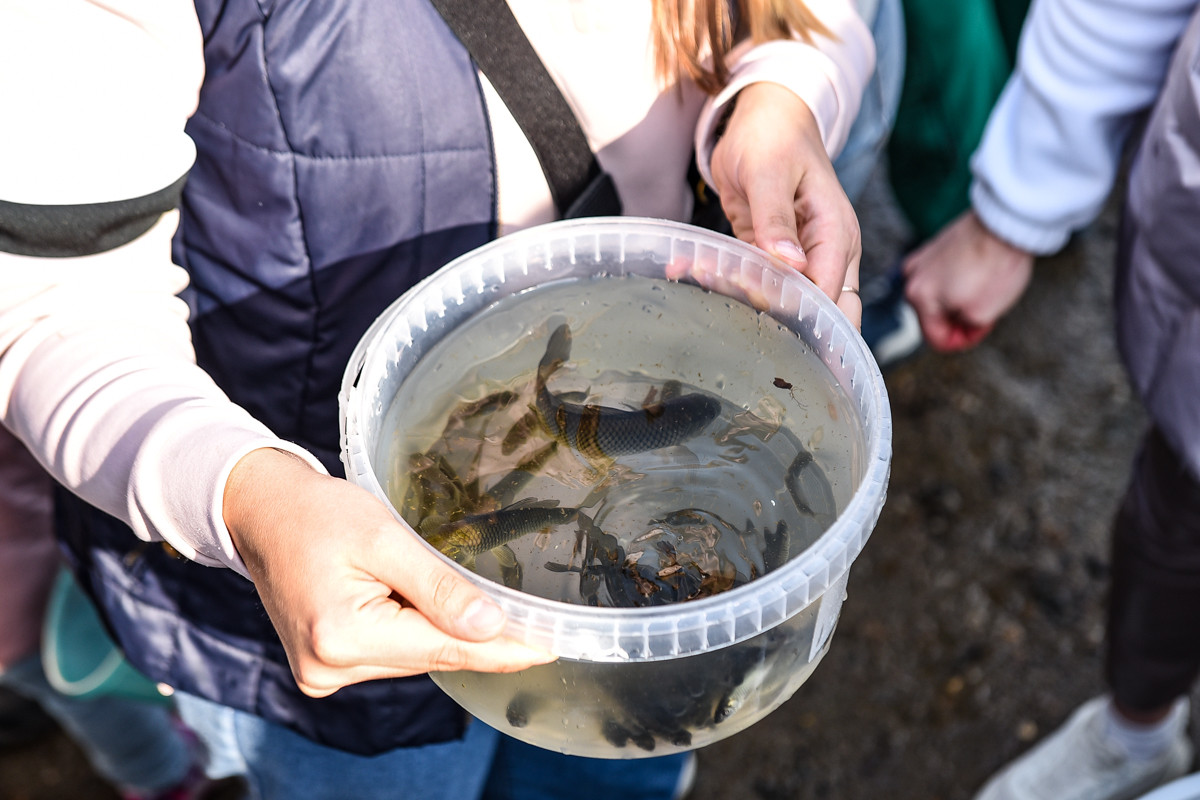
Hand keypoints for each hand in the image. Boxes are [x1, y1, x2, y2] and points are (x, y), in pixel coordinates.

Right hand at [222, 448, 554, 697]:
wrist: (263, 513)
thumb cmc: (319, 513)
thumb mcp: (385, 538)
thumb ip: (439, 586)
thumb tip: (493, 627)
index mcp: (342, 635)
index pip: (446, 648)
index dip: (503, 648)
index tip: (550, 647)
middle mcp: (330, 667)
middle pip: (431, 654)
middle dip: (474, 633)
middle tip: (525, 612)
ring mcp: (324, 674)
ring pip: (414, 657)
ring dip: (438, 629)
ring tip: (441, 587)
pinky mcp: (325, 668)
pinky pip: (392, 655)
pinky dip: (413, 632)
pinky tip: (413, 602)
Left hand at [710, 82, 862, 326]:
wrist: (763, 115)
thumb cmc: (773, 135)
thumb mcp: (770, 172)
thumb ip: (776, 220)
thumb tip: (791, 264)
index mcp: (836, 235)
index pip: (831, 295)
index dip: (799, 312)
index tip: (756, 309)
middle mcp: (825, 252)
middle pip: (820, 313)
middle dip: (780, 323)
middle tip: (733, 314)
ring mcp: (799, 257)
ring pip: (781, 301)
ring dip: (739, 297)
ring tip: (696, 271)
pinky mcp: (770, 255)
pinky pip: (753, 280)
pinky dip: (724, 280)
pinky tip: (687, 268)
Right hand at [903, 210, 1033, 350]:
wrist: (1004, 223)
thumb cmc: (994, 267)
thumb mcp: (984, 314)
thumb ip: (966, 329)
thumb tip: (961, 325)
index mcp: (918, 298)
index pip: (936, 338)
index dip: (963, 341)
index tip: (980, 330)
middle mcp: (911, 278)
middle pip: (934, 316)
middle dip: (959, 318)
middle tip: (986, 309)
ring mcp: (921, 259)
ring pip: (939, 295)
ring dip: (959, 299)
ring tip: (984, 288)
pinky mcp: (934, 245)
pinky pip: (944, 274)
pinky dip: (959, 279)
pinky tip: (979, 272)